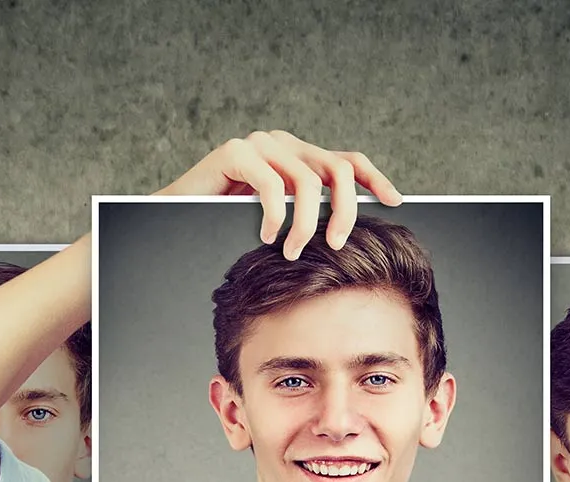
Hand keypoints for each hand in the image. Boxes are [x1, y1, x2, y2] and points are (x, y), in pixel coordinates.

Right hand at [155, 130, 401, 259]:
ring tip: (293, 250)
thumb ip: (307, 215)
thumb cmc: (227, 225)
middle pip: (337, 169)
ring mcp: (260, 144)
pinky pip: (271, 184)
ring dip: (305, 223)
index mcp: (299, 157)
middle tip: (336, 244)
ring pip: (307, 181)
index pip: (347, 161)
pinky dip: (274, 216)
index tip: (395, 201)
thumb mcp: (279, 220)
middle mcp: (284, 143)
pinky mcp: (235, 151)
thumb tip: (347, 236)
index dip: (374, 178)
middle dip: (345, 211)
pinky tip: (265, 235)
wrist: (174, 218)